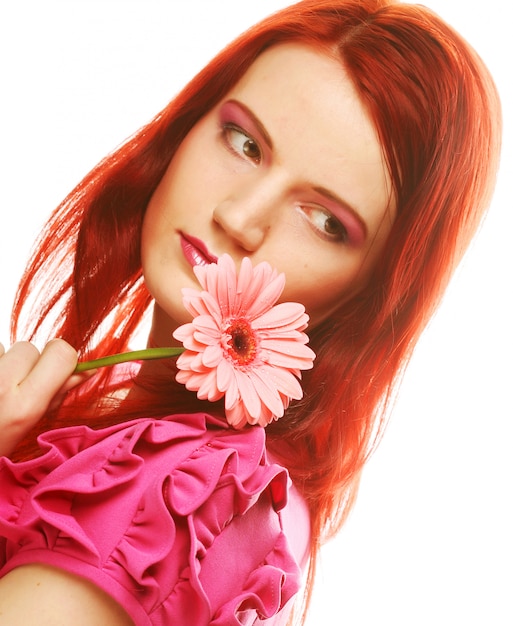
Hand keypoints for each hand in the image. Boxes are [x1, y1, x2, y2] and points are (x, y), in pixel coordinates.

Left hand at [0, 339, 91, 456]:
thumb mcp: (26, 431)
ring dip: (4, 364)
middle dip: (29, 364)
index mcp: (24, 405)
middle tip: (16, 390)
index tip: (57, 374)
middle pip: (30, 348)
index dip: (63, 360)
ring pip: (4, 349)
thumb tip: (84, 371)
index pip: (62, 353)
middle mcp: (1, 384)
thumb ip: (57, 396)